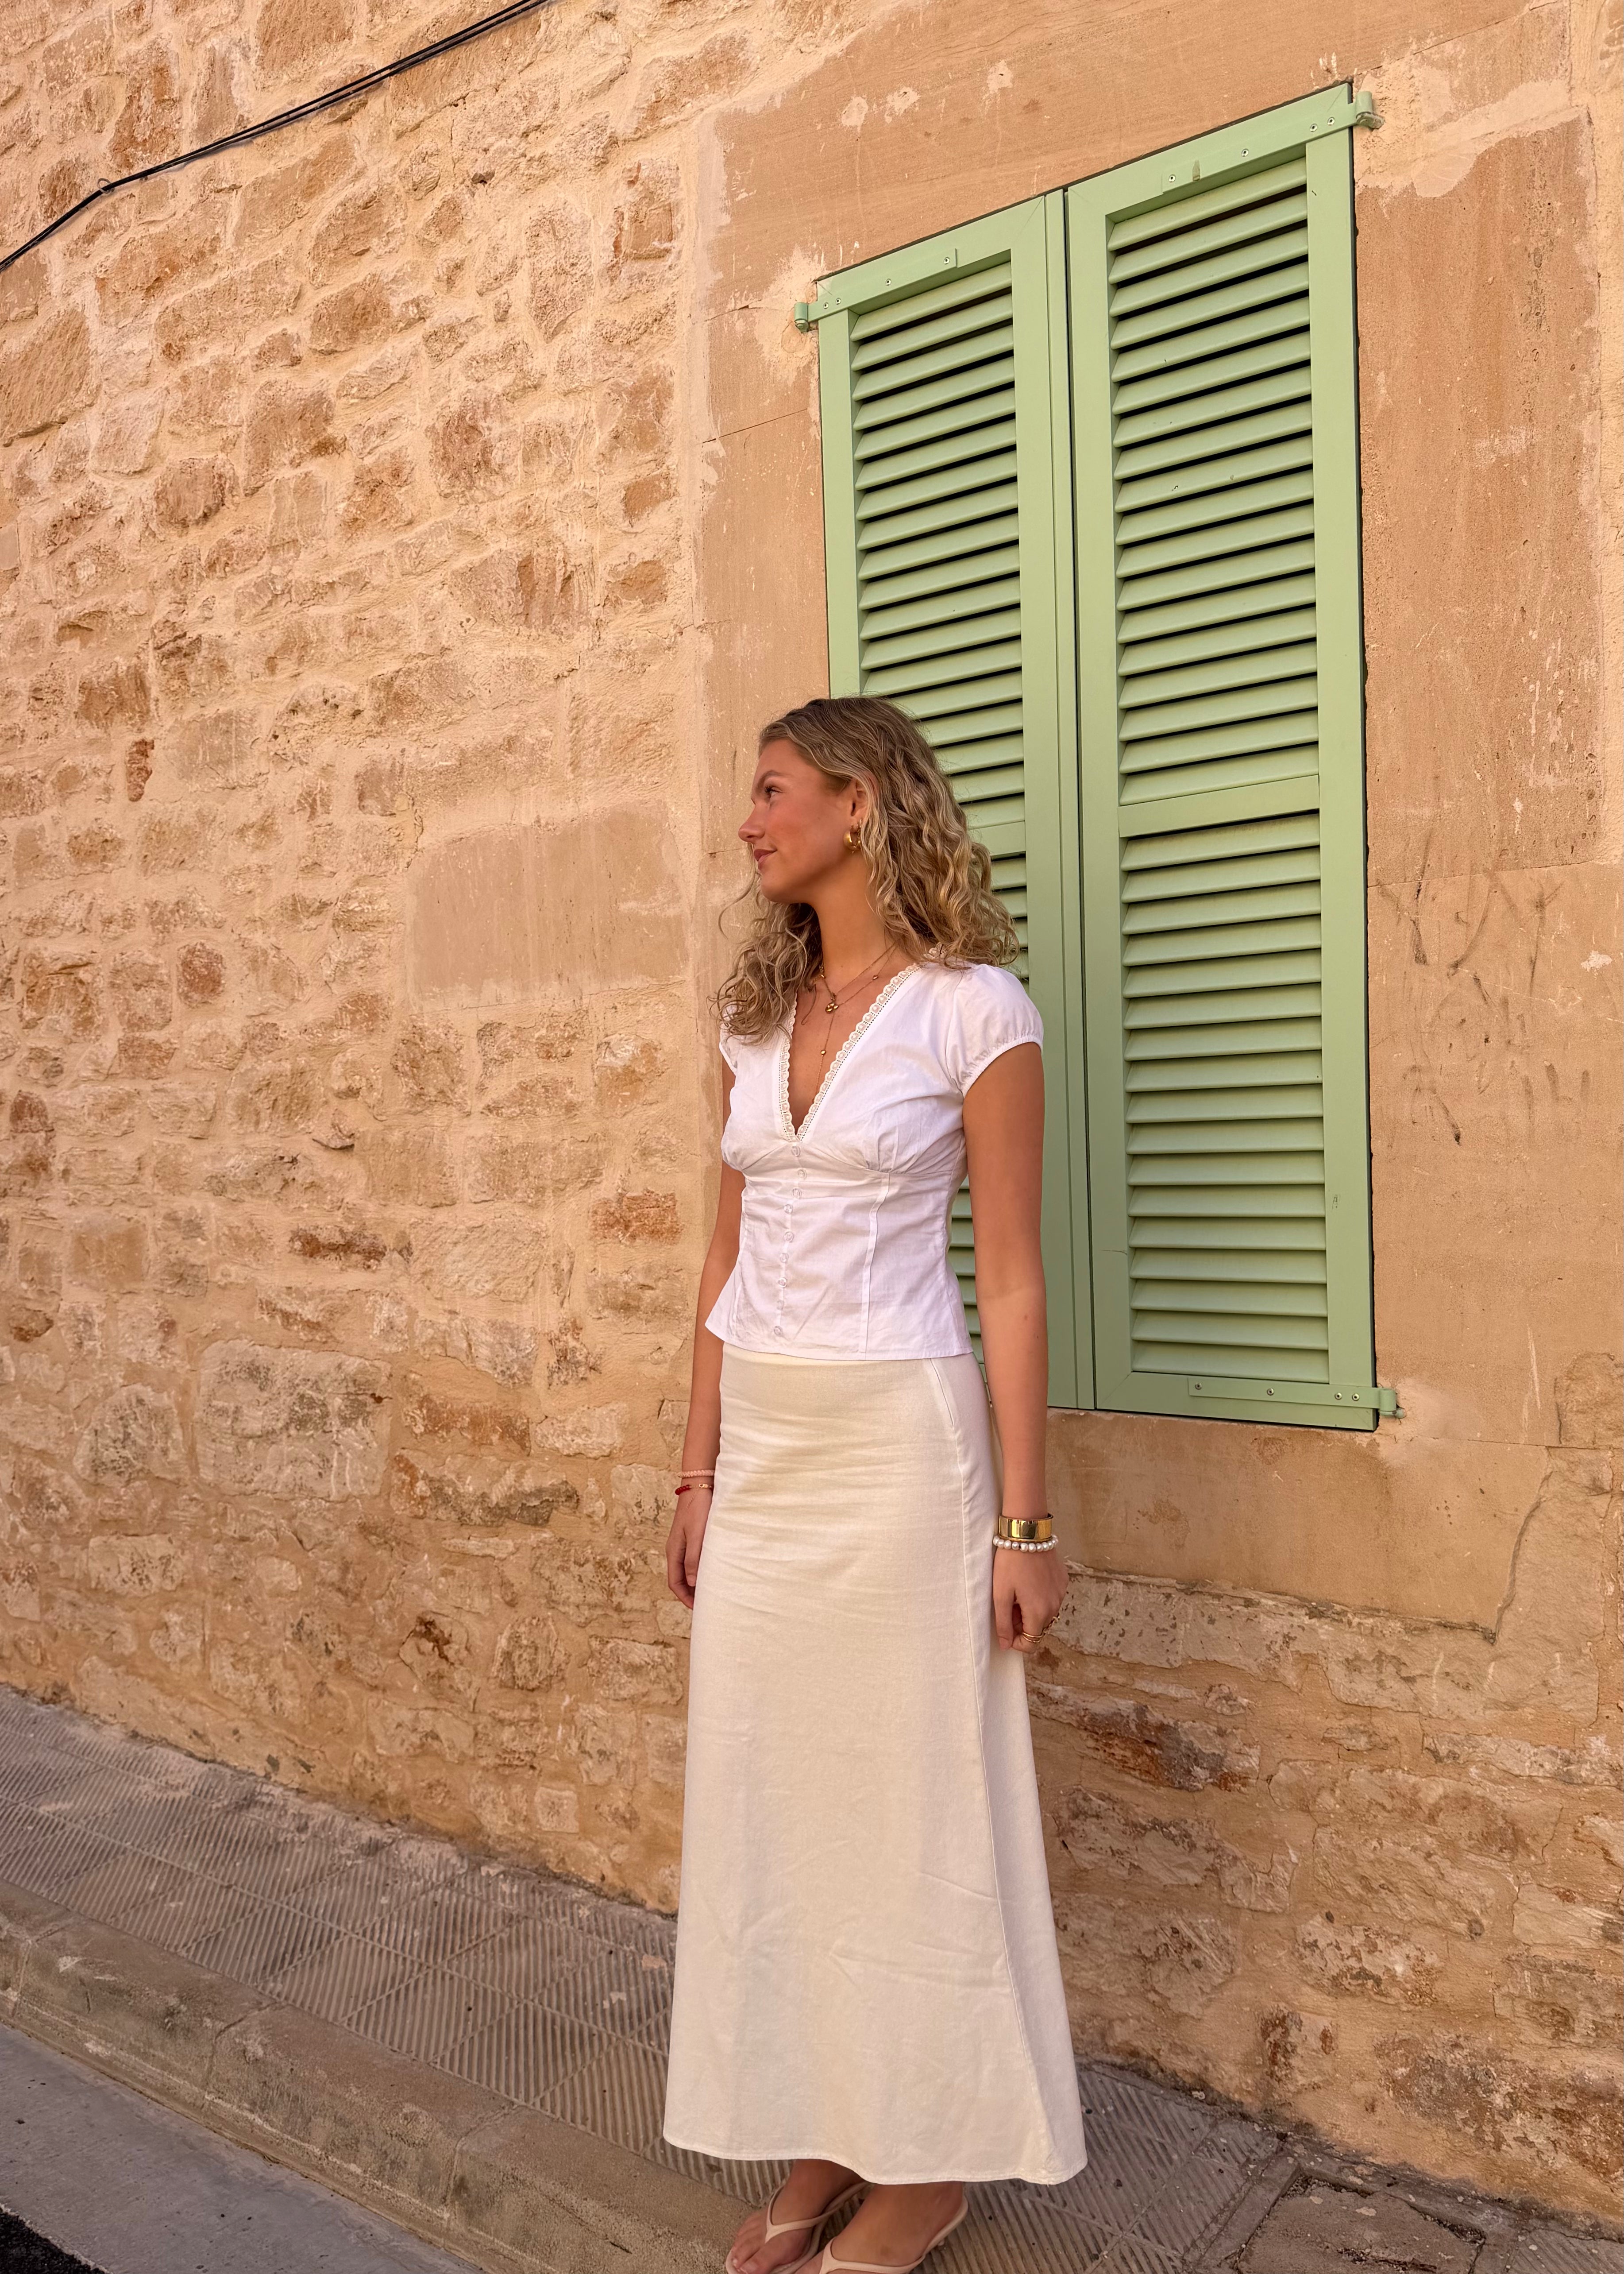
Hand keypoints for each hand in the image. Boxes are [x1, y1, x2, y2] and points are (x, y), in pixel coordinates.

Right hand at [665, 1483, 712, 1607]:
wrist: (699, 1483)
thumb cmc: (698, 1508)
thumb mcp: (697, 1535)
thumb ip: (694, 1558)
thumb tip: (691, 1582)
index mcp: (674, 1551)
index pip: (675, 1582)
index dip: (685, 1598)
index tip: (698, 1609)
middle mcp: (676, 1549)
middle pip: (680, 1578)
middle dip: (690, 1593)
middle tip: (707, 1604)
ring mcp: (684, 1542)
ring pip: (687, 1569)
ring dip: (696, 1582)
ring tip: (711, 1591)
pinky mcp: (692, 1536)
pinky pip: (694, 1559)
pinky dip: (700, 1569)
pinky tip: (713, 1570)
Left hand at [993, 1545, 1066, 1652]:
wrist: (1027, 1533)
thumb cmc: (1011, 1562)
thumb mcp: (1001, 1594)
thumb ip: (1003, 1623)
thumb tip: (1006, 1645)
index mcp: (1039, 1612)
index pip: (1031, 1643)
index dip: (1017, 1642)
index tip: (1005, 1628)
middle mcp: (1055, 1606)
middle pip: (1039, 1629)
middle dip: (1022, 1624)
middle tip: (1008, 1604)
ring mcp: (1061, 1593)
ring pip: (1046, 1614)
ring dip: (1031, 1611)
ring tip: (1017, 1592)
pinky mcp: (1063, 1581)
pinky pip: (1052, 1598)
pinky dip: (1040, 1598)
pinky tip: (1028, 1582)